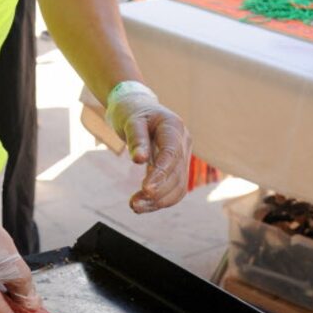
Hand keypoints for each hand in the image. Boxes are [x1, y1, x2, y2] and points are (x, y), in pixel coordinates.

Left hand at [106, 82, 191, 213]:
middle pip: (177, 174)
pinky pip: (173, 188)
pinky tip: (143, 205)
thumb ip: (136, 138)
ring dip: (159, 200)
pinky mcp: (176, 167)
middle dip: (158, 192)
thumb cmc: (132, 111)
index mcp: (174, 127)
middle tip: (134, 204)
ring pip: (178, 185)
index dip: (161, 174)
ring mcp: (182, 155)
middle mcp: (183, 142)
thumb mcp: (130, 120)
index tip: (145, 189)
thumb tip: (139, 160)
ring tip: (135, 206)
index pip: (172, 154)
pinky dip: (160, 200)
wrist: (137, 107)